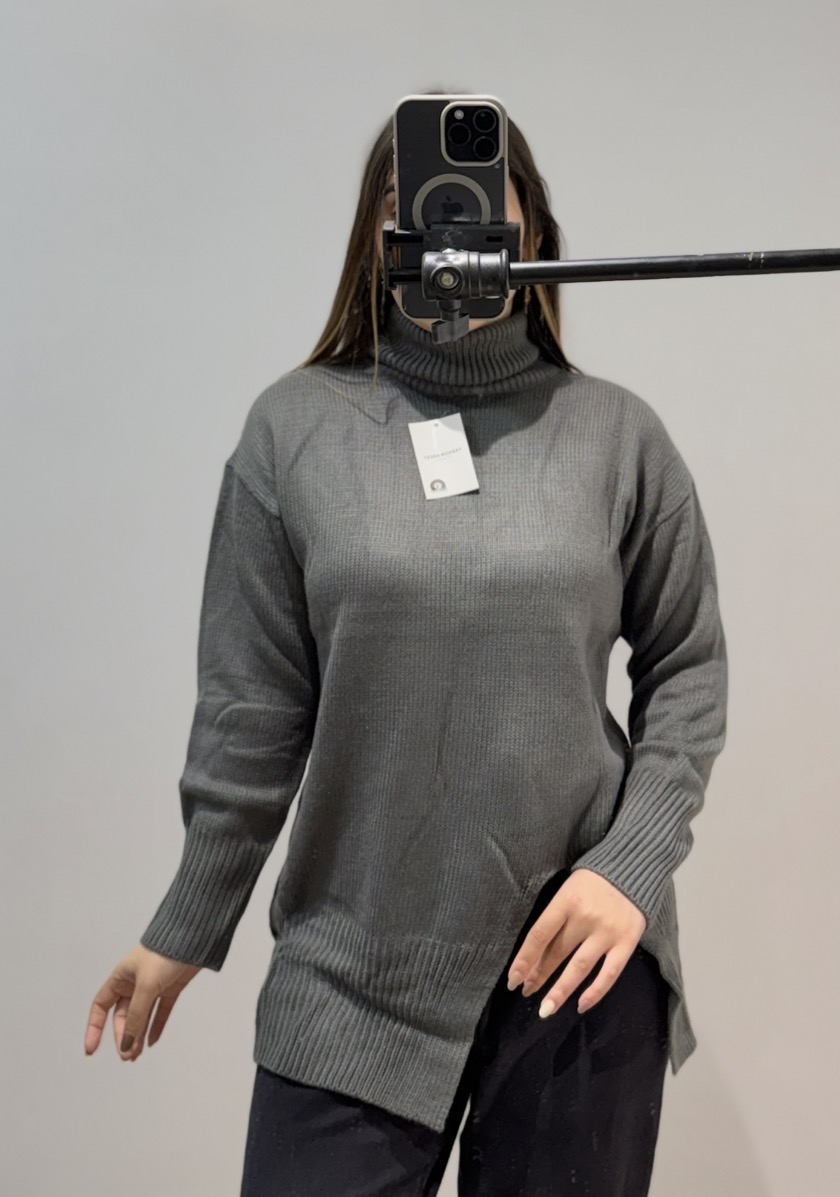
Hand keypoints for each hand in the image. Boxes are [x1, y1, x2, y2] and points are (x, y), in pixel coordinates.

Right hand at [84, 944, 202, 1061]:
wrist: (194, 939)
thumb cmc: (165, 953)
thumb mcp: (146, 986)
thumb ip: (136, 1015)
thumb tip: (127, 1043)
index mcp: (121, 977)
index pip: (101, 1006)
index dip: (94, 1027)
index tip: (91, 1049)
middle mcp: (134, 983)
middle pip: (123, 1016)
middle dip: (123, 1036)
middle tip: (127, 1055)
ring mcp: (153, 986)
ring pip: (141, 1017)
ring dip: (138, 1036)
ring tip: (136, 1055)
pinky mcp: (170, 988)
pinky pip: (160, 1012)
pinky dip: (156, 1026)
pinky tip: (152, 1041)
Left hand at [506, 868, 646, 1017]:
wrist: (634, 867)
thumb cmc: (592, 881)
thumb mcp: (568, 890)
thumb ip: (555, 918)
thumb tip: (535, 955)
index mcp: (566, 900)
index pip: (539, 934)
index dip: (525, 959)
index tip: (513, 979)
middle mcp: (585, 917)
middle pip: (557, 952)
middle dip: (539, 975)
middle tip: (526, 992)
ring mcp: (607, 932)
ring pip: (579, 967)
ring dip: (561, 990)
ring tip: (546, 1009)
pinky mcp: (627, 942)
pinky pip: (609, 973)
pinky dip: (595, 992)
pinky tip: (580, 1005)